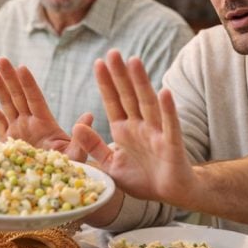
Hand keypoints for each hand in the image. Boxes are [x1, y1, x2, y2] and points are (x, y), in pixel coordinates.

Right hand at [0, 57, 92, 161]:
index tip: (22, 68)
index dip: (28, 84)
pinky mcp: (7, 142)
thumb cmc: (67, 170)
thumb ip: (80, 137)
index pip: (35, 99)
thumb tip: (89, 115)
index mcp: (45, 124)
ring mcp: (17, 131)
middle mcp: (29, 124)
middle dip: (10, 77)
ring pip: (6, 104)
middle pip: (18, 96)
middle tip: (2, 59)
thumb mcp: (75, 155)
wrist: (53, 184)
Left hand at [72, 50, 196, 202]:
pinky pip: (169, 125)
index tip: (98, 63)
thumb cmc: (142, 178)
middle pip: (128, 96)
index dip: (106, 83)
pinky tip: (164, 93)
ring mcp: (157, 133)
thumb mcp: (110, 163)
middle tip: (112, 52)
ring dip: (141, 83)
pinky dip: (167, 110)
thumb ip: (94, 146)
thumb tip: (76, 126)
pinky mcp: (171, 144)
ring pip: (147, 103)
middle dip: (120, 75)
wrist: (171, 194)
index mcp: (124, 130)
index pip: (113, 101)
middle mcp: (140, 126)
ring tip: (134, 61)